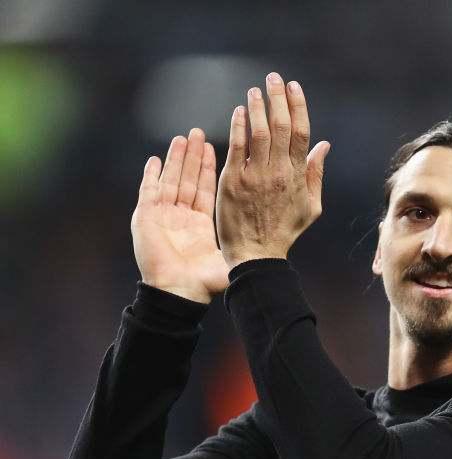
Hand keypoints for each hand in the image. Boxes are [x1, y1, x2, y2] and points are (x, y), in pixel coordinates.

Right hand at [131, 128, 229, 303]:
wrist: (178, 293)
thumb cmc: (203, 283)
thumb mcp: (227, 259)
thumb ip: (241, 244)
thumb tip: (266, 237)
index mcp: (200, 225)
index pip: (204, 189)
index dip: (207, 168)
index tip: (213, 147)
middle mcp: (181, 218)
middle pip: (187, 180)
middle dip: (192, 157)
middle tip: (198, 133)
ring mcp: (163, 217)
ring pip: (169, 180)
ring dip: (175, 160)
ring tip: (182, 138)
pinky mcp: (146, 219)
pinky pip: (148, 192)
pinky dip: (151, 175)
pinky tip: (155, 159)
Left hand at [216, 72, 329, 265]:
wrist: (257, 255)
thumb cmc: (284, 233)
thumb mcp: (310, 207)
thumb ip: (316, 174)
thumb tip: (324, 146)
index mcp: (298, 177)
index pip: (302, 133)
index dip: (298, 106)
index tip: (294, 87)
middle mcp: (278, 172)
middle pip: (281, 126)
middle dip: (278, 98)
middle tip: (274, 78)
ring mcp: (255, 175)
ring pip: (259, 131)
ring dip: (258, 106)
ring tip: (256, 90)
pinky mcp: (233, 180)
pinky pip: (237, 145)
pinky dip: (239, 125)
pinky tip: (240, 110)